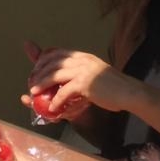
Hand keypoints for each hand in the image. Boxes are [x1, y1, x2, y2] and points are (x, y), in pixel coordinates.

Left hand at [24, 43, 144, 117]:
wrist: (128, 92)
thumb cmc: (111, 86)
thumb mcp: (93, 73)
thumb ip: (77, 72)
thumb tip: (63, 79)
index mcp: (82, 56)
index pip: (56, 52)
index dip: (42, 59)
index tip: (35, 68)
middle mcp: (81, 59)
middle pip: (51, 62)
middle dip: (38, 72)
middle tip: (31, 83)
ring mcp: (83, 70)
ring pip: (54, 75)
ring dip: (41, 84)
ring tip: (33, 93)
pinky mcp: (85, 84)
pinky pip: (64, 92)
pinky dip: (56, 100)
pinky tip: (53, 108)